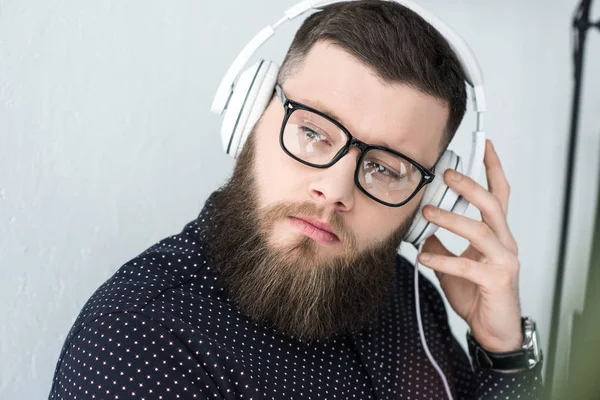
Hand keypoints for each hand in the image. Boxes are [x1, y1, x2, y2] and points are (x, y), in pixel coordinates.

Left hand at [417, 139, 522, 352]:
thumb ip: (443, 246)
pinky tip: (423, 256)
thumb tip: (422, 231)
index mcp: (497, 235)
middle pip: (492, 205)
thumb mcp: (455, 265)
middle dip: (470, 186)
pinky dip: (442, 259)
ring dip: (451, 219)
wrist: (493, 329)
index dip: (493, 169)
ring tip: (427, 211)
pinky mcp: (497, 281)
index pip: (499, 194)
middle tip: (446, 174)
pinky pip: (467, 266)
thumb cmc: (477, 294)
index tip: (484, 145)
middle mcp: (505, 243)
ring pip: (480, 231)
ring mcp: (505, 261)